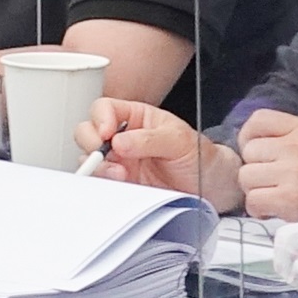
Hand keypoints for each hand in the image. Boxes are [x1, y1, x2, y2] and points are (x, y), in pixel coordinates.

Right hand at [80, 99, 204, 191]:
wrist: (210, 188)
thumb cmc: (198, 157)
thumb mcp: (179, 140)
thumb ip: (149, 138)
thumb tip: (119, 142)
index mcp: (136, 117)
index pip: (105, 109)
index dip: (100, 118)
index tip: (107, 133)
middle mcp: (122, 138)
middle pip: (87, 131)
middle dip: (91, 142)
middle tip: (104, 153)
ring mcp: (119, 162)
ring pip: (89, 159)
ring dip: (98, 166)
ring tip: (120, 173)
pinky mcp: (120, 185)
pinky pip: (100, 182)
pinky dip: (102, 184)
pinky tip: (119, 184)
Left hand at [230, 110, 297, 221]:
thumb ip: (293, 137)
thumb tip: (257, 143)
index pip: (259, 121)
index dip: (250, 137)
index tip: (259, 151)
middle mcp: (296, 148)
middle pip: (249, 152)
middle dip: (257, 167)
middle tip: (274, 178)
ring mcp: (291, 173)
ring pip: (246, 177)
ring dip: (257, 189)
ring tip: (276, 194)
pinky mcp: (287, 199)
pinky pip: (253, 200)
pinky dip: (259, 208)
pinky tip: (275, 208)